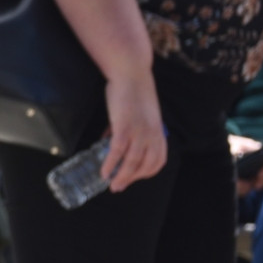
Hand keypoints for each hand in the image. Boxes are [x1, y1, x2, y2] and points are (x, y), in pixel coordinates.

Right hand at [100, 69, 167, 192]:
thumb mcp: (140, 115)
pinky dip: (110, 163)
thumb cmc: (133, 93)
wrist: (132, 74)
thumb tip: (108, 142)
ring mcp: (139, 131)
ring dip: (121, 176)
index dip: (146, 173)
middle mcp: (152, 134)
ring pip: (132, 162)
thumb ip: (130, 130)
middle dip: (131, 179)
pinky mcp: (125, 126)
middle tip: (118, 187)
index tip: (133, 178)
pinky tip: (104, 171)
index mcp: (158, 132)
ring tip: (110, 183)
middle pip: (145, 166)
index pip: (158, 161)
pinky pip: (118, 151)